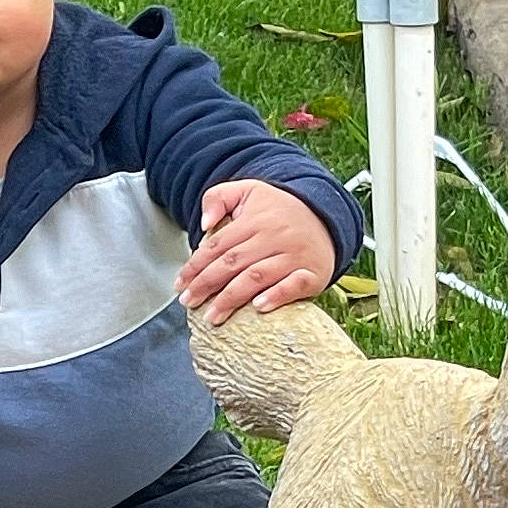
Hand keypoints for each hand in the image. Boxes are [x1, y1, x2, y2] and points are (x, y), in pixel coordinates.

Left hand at [175, 179, 335, 326]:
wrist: (326, 216)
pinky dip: (277, 296)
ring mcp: (294, 256)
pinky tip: (258, 307)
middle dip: (207, 284)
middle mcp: (274, 237)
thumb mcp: (248, 191)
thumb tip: (204, 224)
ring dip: (231, 298)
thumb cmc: (280, 210)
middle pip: (233, 263)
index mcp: (255, 220)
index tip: (180, 284)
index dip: (196, 266)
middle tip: (188, 302)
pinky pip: (294, 286)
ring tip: (212, 315)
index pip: (218, 245)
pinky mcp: (312, 274)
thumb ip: (218, 198)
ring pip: (257, 277)